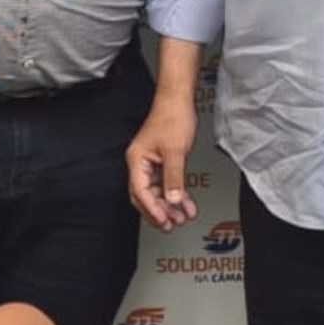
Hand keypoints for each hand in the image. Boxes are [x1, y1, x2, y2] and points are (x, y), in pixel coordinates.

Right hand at [125, 95, 198, 231]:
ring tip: (182, 216)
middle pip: (145, 196)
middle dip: (159, 211)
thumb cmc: (172, 117)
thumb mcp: (175, 151)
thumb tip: (173, 200)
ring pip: (157, 192)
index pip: (140, 191)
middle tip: (172, 223)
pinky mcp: (162, 161)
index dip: (152, 209)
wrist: (179, 101)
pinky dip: (176, 194)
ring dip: (169, 205)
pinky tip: (186, 203)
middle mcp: (141, 163)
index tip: (164, 220)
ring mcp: (151, 163)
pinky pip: (166, 184)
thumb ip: (174, 178)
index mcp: (137, 159)